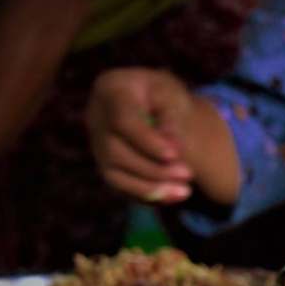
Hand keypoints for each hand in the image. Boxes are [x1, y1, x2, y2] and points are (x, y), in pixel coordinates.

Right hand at [87, 68, 194, 202]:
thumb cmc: (164, 95)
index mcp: (111, 89)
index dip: (147, 141)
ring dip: (152, 187)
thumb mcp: (173, 95)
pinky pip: (121, 187)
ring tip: (185, 191)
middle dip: (154, 168)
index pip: (123, 120)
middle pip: (116, 151)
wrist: (155, 105)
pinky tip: (175, 196)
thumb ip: (171, 119)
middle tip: (188, 174)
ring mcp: (97, 144)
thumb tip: (172, 149)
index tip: (174, 154)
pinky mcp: (106, 165)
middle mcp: (96, 117)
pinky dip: (148, 195)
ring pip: (115, 174)